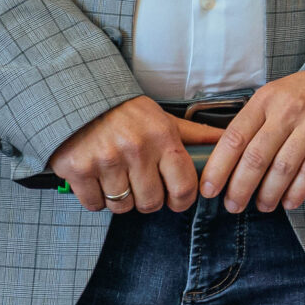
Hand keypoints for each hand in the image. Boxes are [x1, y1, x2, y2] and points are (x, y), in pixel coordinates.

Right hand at [48, 96, 222, 214]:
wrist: (79, 98)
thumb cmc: (125, 113)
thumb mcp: (163, 118)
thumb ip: (194, 135)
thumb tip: (226, 141)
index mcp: (162, 137)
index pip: (184, 187)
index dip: (181, 200)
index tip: (174, 199)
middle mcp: (136, 150)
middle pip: (151, 203)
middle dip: (148, 200)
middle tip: (140, 185)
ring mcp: (106, 160)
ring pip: (122, 207)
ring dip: (121, 200)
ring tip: (117, 179)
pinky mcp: (78, 170)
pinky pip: (95, 204)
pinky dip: (96, 199)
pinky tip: (98, 180)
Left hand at [199, 70, 304, 213]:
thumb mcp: (276, 97)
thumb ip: (254, 123)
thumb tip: (226, 161)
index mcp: (266, 99)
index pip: (235, 137)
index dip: (219, 167)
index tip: (209, 189)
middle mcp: (288, 110)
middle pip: (256, 157)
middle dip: (240, 187)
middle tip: (233, 205)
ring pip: (283, 168)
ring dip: (269, 193)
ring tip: (263, 205)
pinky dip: (298, 191)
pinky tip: (289, 201)